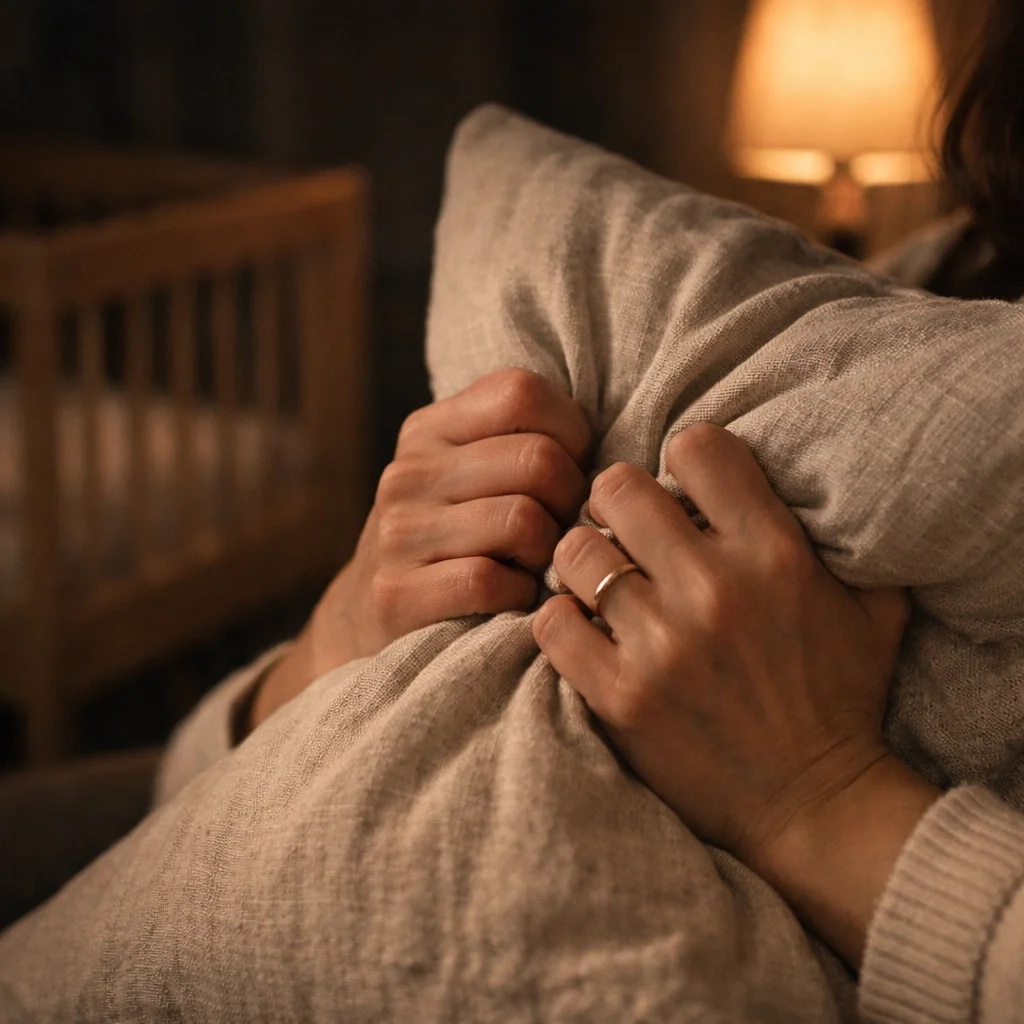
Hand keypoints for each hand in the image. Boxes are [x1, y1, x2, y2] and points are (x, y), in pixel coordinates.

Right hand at [249, 368, 590, 730]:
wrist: (365, 620)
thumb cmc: (451, 542)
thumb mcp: (469, 476)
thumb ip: (522, 444)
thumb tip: (610, 456)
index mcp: (430, 429)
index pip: (520, 393)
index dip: (569, 432)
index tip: (570, 470)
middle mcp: (409, 472)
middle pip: (537, 460)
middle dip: (571, 502)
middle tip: (562, 531)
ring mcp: (398, 532)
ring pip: (522, 521)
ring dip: (548, 556)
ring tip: (535, 567)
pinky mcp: (395, 593)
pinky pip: (490, 581)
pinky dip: (518, 596)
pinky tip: (511, 599)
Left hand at [534, 423, 911, 877]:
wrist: (815, 806)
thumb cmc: (841, 699)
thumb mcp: (874, 606)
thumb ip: (844, 536)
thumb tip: (813, 476)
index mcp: (775, 553)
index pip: (697, 447)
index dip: (682, 460)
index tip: (680, 490)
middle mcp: (714, 588)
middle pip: (617, 487)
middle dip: (617, 503)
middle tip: (625, 532)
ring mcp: (661, 644)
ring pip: (574, 550)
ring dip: (582, 562)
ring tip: (600, 584)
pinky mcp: (619, 696)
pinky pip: (550, 622)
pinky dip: (559, 620)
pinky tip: (583, 631)